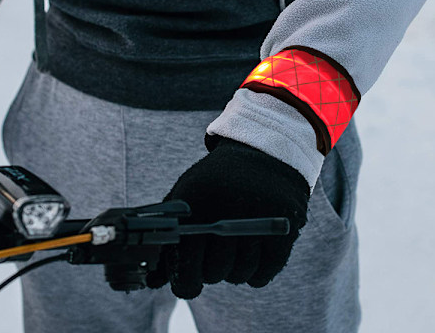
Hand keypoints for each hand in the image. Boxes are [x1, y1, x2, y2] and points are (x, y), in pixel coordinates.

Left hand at [146, 136, 309, 298]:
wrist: (262, 153)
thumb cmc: (216, 182)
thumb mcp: (187, 196)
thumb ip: (168, 237)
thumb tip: (151, 280)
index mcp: (196, 200)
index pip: (186, 265)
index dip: (185, 282)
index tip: (189, 281)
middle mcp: (227, 207)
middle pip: (214, 273)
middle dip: (211, 270)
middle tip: (214, 254)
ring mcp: (258, 217)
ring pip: (239, 275)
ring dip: (235, 270)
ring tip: (233, 249)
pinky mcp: (283, 227)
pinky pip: (264, 273)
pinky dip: (257, 272)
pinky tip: (251, 254)